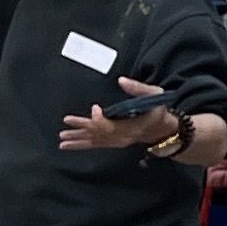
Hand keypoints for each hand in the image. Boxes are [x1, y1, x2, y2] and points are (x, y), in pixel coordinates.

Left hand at [57, 79, 181, 153]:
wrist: (164, 130)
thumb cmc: (159, 110)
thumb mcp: (155, 95)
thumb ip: (138, 88)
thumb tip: (121, 80)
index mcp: (133, 127)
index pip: (112, 127)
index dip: (100, 120)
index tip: (95, 107)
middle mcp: (123, 137)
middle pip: (100, 134)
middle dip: (82, 128)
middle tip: (67, 122)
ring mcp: (118, 141)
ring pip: (95, 142)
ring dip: (78, 140)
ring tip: (62, 140)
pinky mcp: (114, 142)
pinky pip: (96, 145)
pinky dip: (82, 145)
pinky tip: (69, 145)